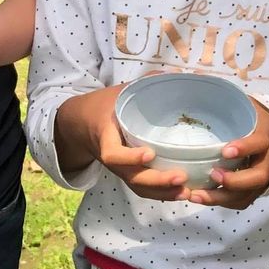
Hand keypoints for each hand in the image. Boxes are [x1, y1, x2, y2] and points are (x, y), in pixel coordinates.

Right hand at [76, 86, 192, 200]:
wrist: (81, 122)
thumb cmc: (106, 104)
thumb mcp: (122, 90)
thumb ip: (149, 82)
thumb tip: (184, 73)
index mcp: (106, 136)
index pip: (112, 154)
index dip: (129, 157)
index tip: (149, 153)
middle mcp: (113, 158)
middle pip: (131, 177)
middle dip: (155, 181)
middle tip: (181, 177)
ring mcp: (120, 168)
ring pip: (138, 187)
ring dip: (162, 193)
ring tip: (186, 192)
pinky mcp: (128, 173)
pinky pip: (142, 189)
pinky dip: (161, 194)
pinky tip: (182, 193)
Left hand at [183, 104, 268, 209]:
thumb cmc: (253, 117)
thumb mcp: (246, 105)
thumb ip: (227, 100)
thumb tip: (196, 87)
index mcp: (267, 133)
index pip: (260, 142)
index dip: (245, 147)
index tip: (224, 150)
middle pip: (259, 176)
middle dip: (235, 180)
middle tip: (213, 174)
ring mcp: (265, 175)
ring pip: (250, 193)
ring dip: (223, 197)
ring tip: (197, 195)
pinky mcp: (258, 188)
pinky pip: (243, 201)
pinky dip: (223, 202)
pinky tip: (202, 198)